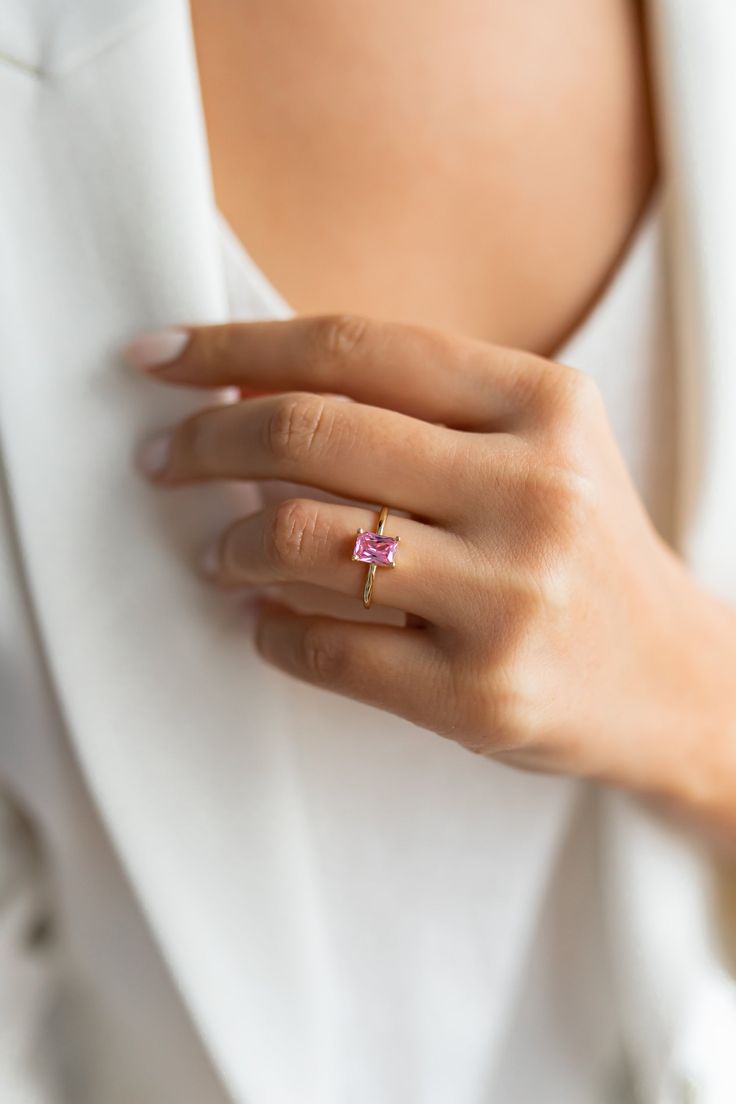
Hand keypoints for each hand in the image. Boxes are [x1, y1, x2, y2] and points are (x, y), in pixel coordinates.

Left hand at [127, 314, 735, 824]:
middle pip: (309, 433)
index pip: (352, 348)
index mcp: (543, 405)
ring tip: (219, 555)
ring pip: (301, 543)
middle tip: (162, 461)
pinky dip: (269, 630)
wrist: (671, 679)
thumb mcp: (536, 445)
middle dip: (204, 441)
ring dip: (230, 547)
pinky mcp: (482, 694)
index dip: (234, 346)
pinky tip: (268, 621)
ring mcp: (510, 598)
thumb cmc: (581, 548)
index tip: (161, 358)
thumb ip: (416, 407)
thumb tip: (247, 385)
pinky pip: (321, 648)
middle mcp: (534, 490)